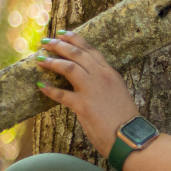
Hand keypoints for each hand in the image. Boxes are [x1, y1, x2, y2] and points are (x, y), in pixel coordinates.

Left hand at [36, 31, 140, 158]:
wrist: (130, 136)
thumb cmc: (124, 119)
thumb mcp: (117, 93)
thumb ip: (103, 83)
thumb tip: (87, 80)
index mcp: (110, 73)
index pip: (90, 50)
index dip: (74, 39)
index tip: (62, 34)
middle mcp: (102, 77)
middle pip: (77, 54)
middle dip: (59, 45)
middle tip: (45, 42)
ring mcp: (93, 90)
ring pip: (69, 67)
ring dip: (52, 62)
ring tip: (40, 59)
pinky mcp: (84, 106)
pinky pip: (62, 94)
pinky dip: (49, 89)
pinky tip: (40, 85)